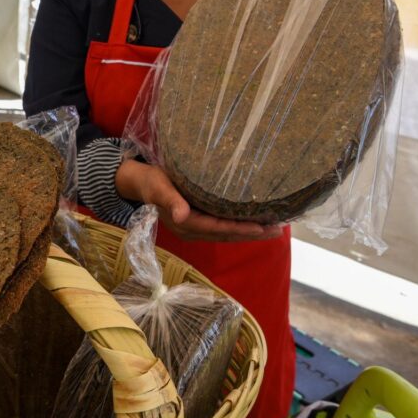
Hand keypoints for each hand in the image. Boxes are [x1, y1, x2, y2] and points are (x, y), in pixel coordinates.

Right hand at [115, 159, 283, 241]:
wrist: (138, 182)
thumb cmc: (150, 181)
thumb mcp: (159, 187)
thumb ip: (170, 201)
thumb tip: (181, 216)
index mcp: (185, 223)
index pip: (219, 229)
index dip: (241, 229)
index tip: (263, 228)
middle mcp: (191, 229)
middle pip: (227, 235)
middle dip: (252, 233)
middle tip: (279, 230)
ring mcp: (194, 227)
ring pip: (226, 233)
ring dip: (249, 232)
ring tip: (273, 228)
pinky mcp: (196, 221)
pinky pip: (222, 228)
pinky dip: (239, 226)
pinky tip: (253, 222)